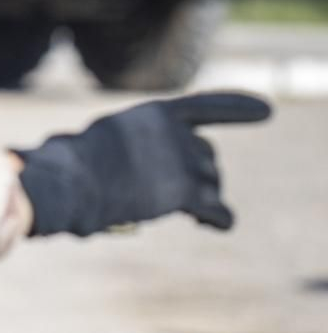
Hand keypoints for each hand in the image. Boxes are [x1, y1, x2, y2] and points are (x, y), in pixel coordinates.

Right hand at [17, 91, 271, 237]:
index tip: (267, 112)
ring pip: (211, 182)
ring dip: (205, 196)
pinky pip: (217, 210)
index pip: (206, 107)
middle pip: (207, 155)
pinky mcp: (186, 193)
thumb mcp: (93, 141)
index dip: (239, 109)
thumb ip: (119, 149)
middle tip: (185, 195)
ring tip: (190, 210)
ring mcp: (183, 161)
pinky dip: (220, 220)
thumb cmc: (65, 164)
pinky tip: (215, 225)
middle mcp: (176, 132)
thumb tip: (93, 156)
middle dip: (201, 172)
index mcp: (154, 113)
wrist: (69, 181)